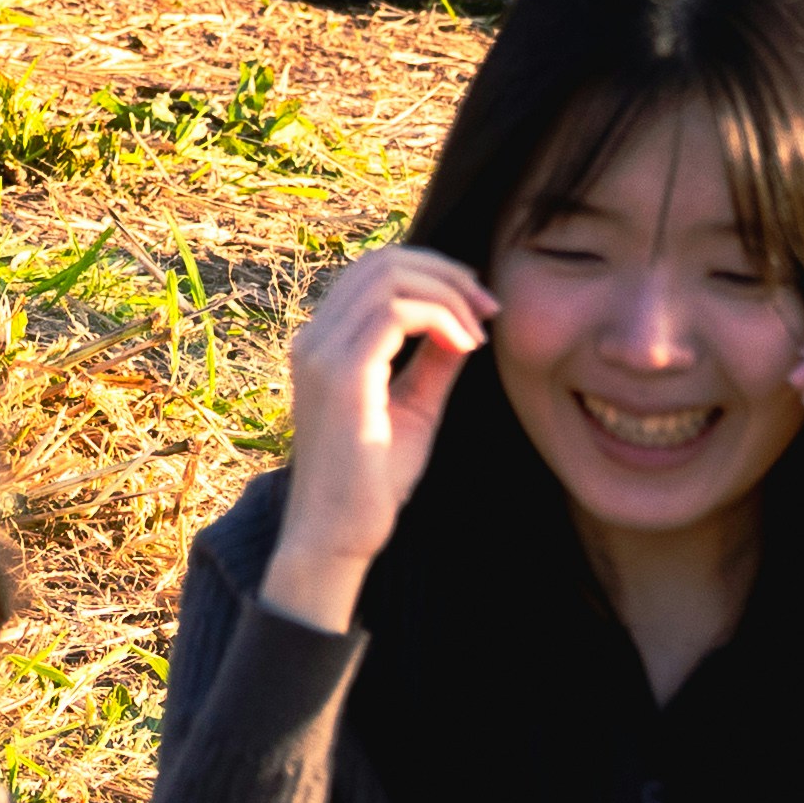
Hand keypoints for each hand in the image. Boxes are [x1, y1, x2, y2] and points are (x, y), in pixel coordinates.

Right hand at [260, 249, 496, 623]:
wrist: (338, 540)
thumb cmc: (372, 484)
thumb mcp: (414, 408)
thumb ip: (433, 361)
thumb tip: (465, 322)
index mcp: (324, 344)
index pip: (374, 272)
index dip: (432, 273)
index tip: (478, 304)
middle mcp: (314, 339)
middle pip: (382, 262)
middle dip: (445, 273)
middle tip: (489, 305)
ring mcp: (322, 353)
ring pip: (389, 277)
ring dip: (447, 292)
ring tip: (480, 328)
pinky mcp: (341, 374)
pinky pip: (395, 312)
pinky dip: (440, 316)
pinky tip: (466, 346)